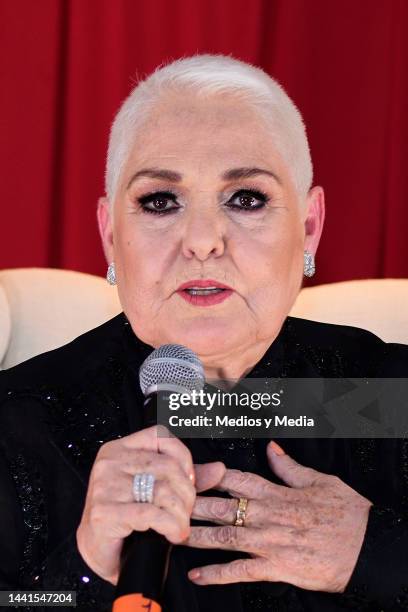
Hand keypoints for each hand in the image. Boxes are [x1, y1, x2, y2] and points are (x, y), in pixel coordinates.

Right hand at [76, 425, 223, 584]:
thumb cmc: (123, 516)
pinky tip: (174, 534)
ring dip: (180, 514)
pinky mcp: (105, 512)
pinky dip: (171, 526)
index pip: (161, 435)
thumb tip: (218, 469)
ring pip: (163, 490)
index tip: (189, 479)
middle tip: (186, 511)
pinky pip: (152, 514)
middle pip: (167, 466)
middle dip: (186, 493)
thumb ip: (184, 477)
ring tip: (180, 525)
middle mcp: (110, 462)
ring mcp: (105, 486)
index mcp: (120, 449)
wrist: (96, 549)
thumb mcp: (153, 489)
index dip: (183, 456)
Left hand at [186, 441, 371, 592]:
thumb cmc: (345, 512)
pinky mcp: (275, 568)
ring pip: (224, 538)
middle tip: (171, 503)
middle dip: (194, 505)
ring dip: (197, 536)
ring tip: (174, 534)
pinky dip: (217, 574)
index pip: (236, 479)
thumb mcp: (319, 480)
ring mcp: (269, 542)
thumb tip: (271, 448)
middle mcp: (267, 515)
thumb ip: (289, 467)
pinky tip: (197, 575)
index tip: (191, 474)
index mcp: (276, 492)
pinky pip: (240, 571)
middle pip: (222, 507)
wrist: (366, 547)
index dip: (210, 475)